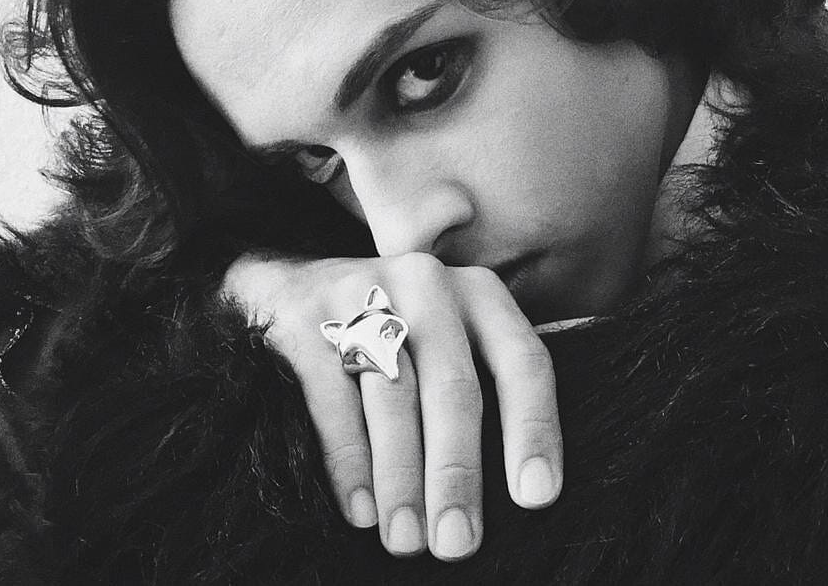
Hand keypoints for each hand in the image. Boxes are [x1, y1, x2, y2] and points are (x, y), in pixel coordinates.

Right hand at [220, 251, 561, 560]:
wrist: (290, 288)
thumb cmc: (395, 338)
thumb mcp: (450, 345)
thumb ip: (482, 395)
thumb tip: (515, 498)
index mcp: (479, 295)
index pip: (522, 360)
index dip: (534, 428)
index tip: (536, 498)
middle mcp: (428, 284)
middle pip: (453, 384)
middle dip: (456, 471)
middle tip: (458, 544)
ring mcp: (364, 292)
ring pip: (392, 392)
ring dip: (401, 474)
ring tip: (406, 539)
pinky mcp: (305, 316)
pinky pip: (331, 393)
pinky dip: (347, 458)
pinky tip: (360, 509)